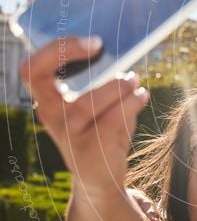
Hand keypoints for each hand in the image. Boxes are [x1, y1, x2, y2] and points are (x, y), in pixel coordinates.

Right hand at [19, 37, 148, 197]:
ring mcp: (67, 134)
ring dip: (115, 86)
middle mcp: (51, 115)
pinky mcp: (89, 150)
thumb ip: (100, 79)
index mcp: (48, 99)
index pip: (30, 69)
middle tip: (99, 44)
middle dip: (66, 52)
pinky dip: (130, 104)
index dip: (52, 49)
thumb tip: (126, 47)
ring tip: (134, 80)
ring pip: (85, 102)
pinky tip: (142, 95)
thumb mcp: (92, 105)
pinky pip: (110, 121)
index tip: (91, 40)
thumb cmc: (99, 130)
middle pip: (38, 77)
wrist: (99, 179)